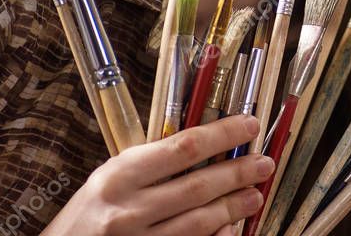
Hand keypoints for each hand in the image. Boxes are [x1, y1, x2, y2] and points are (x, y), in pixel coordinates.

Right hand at [42, 114, 273, 235]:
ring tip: (255, 194)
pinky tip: (231, 228)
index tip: (250, 126)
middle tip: (265, 163)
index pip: (184, 147)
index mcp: (119, 175)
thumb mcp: (109, 179)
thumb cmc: (85, 216)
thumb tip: (206, 145)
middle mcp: (126, 210)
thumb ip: (151, 164)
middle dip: (238, 173)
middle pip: (197, 186)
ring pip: (198, 222)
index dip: (223, 135)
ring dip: (233, 207)